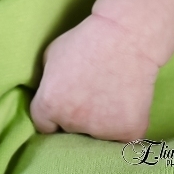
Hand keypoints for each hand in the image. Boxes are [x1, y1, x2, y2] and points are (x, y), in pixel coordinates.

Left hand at [29, 13, 159, 140]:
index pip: (44, 125)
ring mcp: (102, 131)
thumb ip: (47, 82)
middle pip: (70, 130)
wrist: (125, 36)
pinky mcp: (129, 133)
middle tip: (89, 95)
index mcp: (50, 104)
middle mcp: (73, 122)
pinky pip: (121, 137)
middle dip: (76, 117)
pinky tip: (124, 102)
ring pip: (96, 135)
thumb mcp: (51, 55)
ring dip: (99, 122)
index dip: (53, 114)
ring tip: (108, 94)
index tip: (64, 103)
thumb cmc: (85, 40)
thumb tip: (47, 97)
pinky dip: (122, 123)